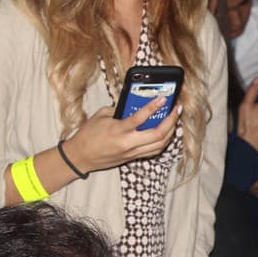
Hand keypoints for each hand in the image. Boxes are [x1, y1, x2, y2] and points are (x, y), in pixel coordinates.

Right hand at [62, 99, 179, 172]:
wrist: (80, 156)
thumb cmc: (88, 135)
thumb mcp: (101, 115)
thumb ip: (118, 109)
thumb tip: (134, 104)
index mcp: (119, 130)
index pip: (141, 117)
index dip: (154, 106)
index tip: (163, 98)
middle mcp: (128, 143)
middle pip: (158, 134)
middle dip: (171, 121)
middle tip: (177, 109)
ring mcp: (132, 152)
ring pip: (160, 145)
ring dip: (171, 132)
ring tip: (175, 120)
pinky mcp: (133, 158)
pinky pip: (154, 151)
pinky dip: (163, 142)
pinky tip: (166, 133)